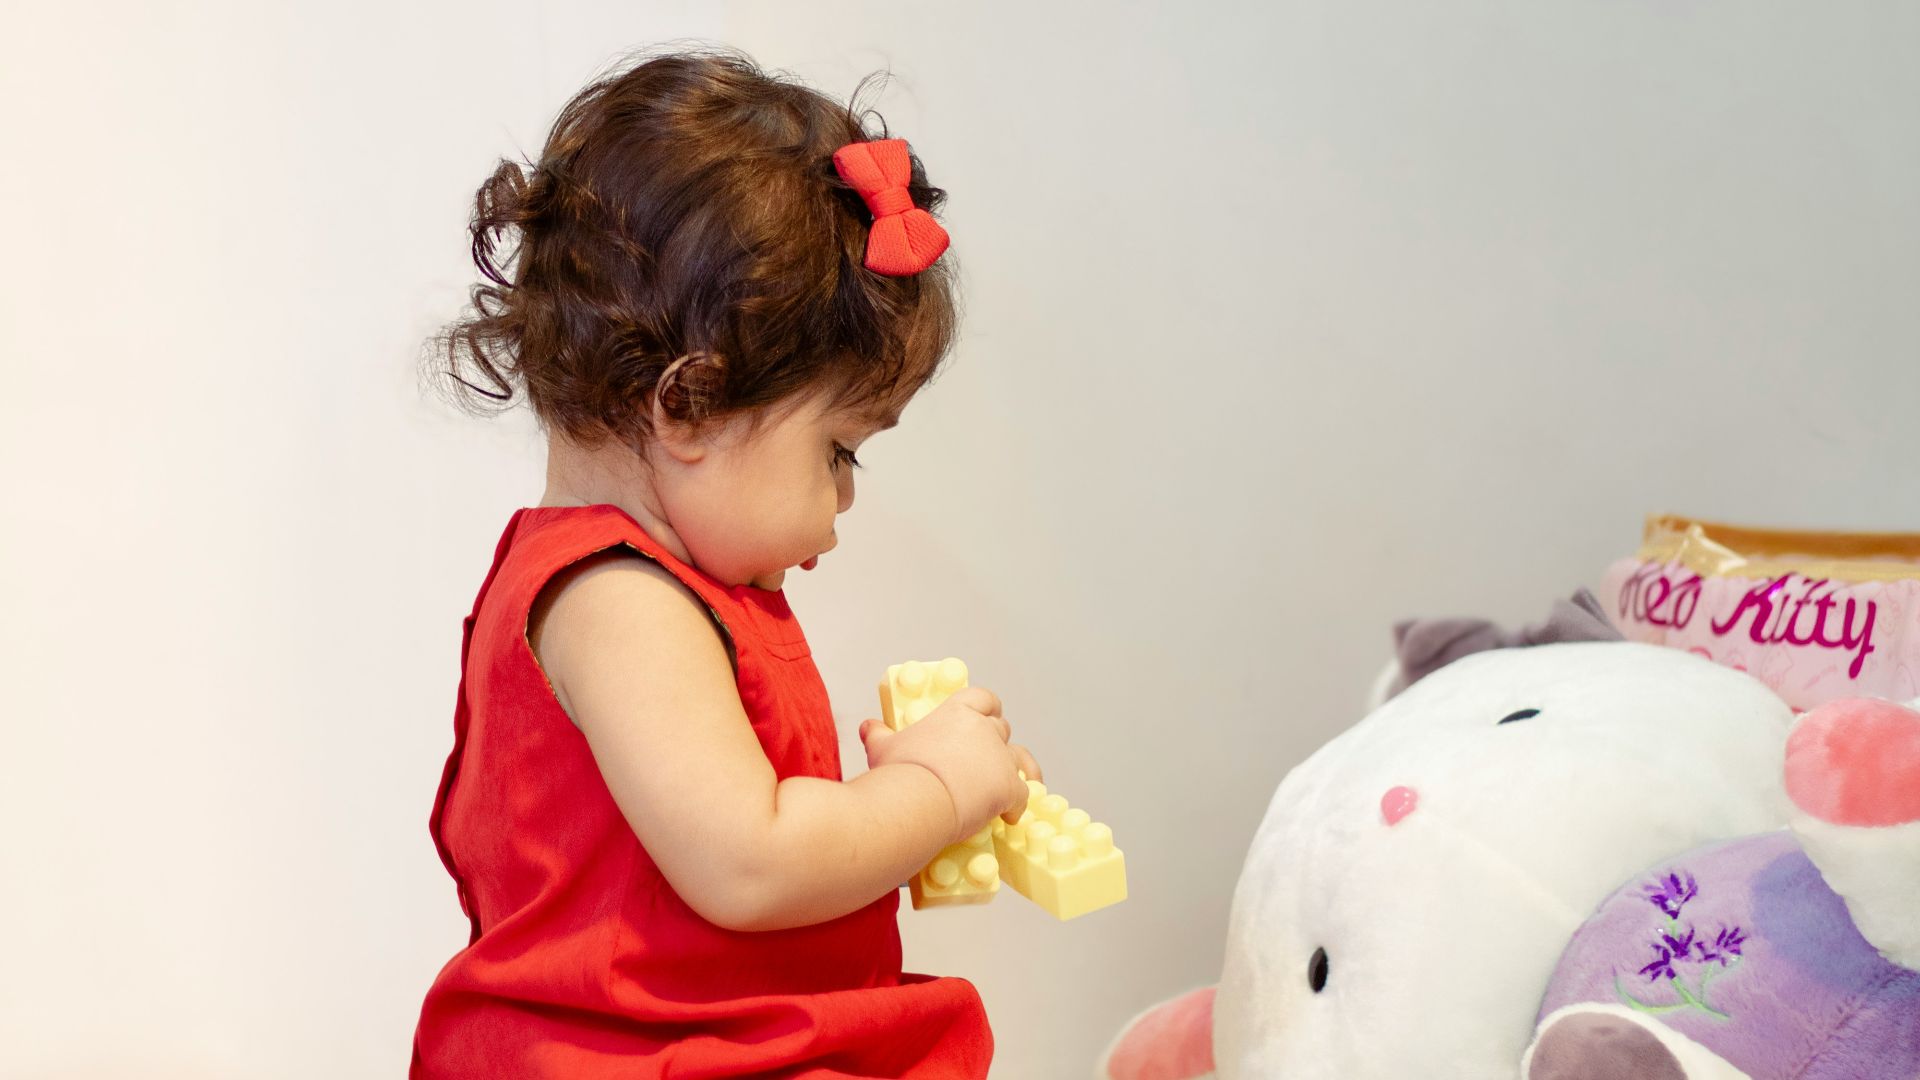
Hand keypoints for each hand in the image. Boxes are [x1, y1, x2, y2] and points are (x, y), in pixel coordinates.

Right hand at [858, 686, 1039, 843]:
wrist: (915, 801)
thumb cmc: (899, 773)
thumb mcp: (883, 748)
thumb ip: (879, 735)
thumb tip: (868, 727)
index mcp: (957, 713)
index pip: (982, 697)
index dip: (986, 707)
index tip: (985, 715)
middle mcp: (983, 729)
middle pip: (1001, 728)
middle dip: (996, 742)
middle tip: (987, 759)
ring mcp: (999, 758)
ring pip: (1020, 759)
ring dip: (1020, 769)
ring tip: (1020, 780)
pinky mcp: (1009, 787)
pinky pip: (1022, 794)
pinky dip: (1017, 805)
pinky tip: (1009, 816)